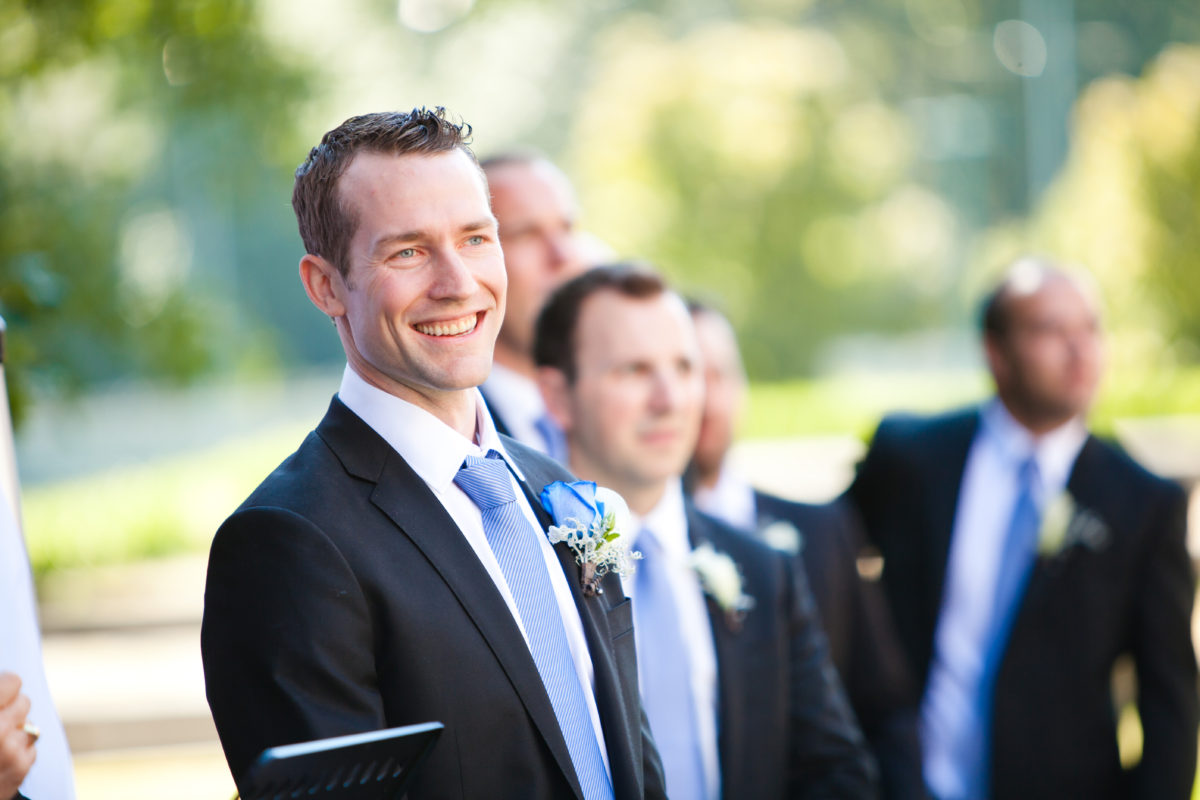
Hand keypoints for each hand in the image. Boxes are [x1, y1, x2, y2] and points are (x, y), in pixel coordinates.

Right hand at [0, 672, 35, 799]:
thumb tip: (8, 683)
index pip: (14, 681)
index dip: (4, 687)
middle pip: (24, 702)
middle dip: (8, 710)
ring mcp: (11, 751)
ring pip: (29, 724)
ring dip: (14, 731)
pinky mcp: (21, 768)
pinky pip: (30, 745)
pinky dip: (17, 751)